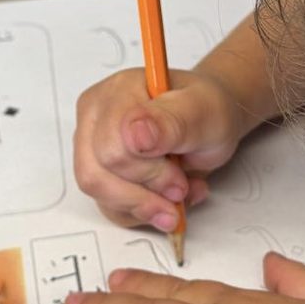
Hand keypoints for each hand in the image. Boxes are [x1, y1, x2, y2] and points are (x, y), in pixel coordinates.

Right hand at [73, 68, 245, 231]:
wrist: (211, 119)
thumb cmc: (206, 109)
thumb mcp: (203, 112)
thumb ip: (170, 122)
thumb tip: (135, 133)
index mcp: (117, 92)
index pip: (111, 150)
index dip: (149, 173)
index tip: (179, 176)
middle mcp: (97, 116)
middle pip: (97, 177)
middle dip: (146, 193)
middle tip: (180, 187)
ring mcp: (94, 145)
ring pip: (102, 198)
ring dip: (147, 206)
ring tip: (180, 192)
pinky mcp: (100, 172)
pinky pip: (112, 208)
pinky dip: (145, 212)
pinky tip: (167, 196)